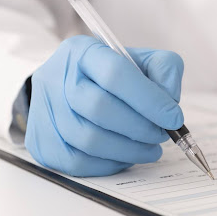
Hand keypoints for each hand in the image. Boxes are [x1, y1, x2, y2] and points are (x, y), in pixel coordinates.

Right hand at [25, 35, 184, 176]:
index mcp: (82, 51)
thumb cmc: (113, 75)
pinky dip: (110, 163)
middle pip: (99, 108)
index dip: (149, 99)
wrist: (70, 88)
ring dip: (129, 149)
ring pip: (89, 139)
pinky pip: (78, 162)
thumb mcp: (141, 60)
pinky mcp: (42, 142)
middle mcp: (56, 78)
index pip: (115, 73)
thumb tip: (169, 101)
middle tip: (162, 134)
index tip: (174, 118)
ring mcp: (44, 111)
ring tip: (150, 147)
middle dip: (140, 127)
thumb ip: (164, 70)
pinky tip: (127, 155)